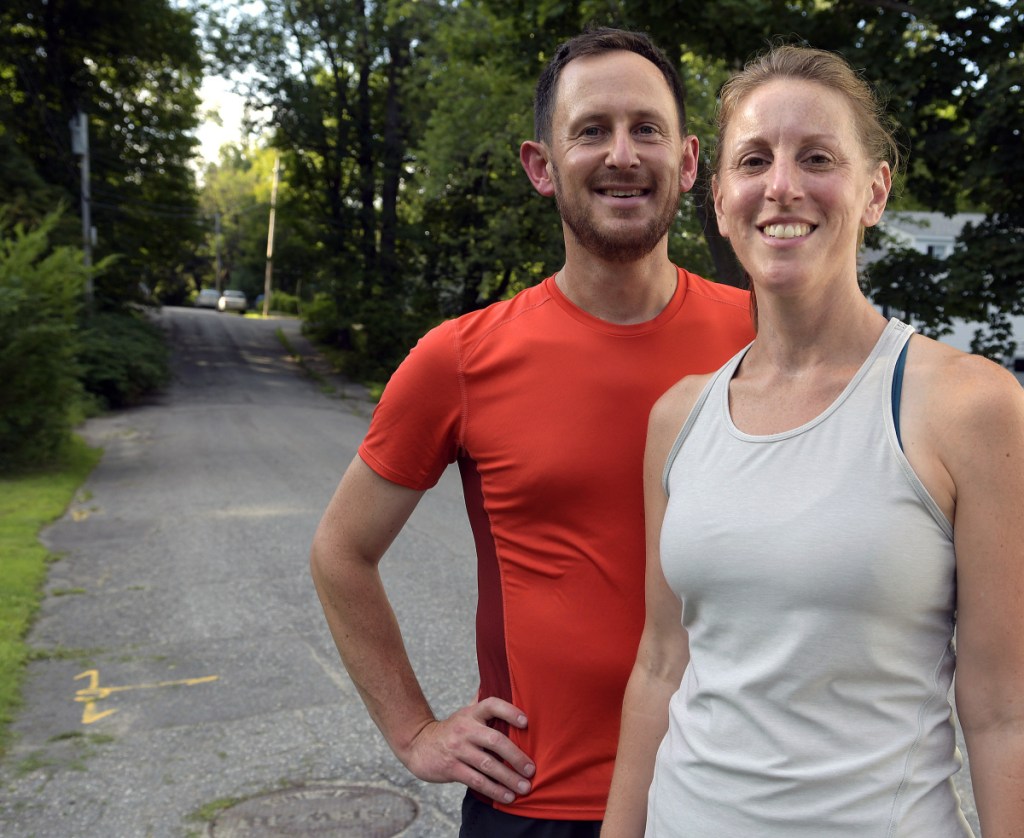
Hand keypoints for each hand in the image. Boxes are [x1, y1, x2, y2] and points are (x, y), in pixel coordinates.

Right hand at [403, 697, 535, 803]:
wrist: (418, 745)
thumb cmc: (451, 730)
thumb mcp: (465, 713)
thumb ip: (483, 703)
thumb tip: (501, 681)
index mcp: (471, 714)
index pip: (492, 705)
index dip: (509, 711)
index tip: (526, 722)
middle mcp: (465, 729)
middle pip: (494, 740)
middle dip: (516, 756)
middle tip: (531, 770)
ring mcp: (457, 749)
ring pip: (487, 765)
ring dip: (508, 778)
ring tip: (525, 788)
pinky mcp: (451, 768)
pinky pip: (476, 781)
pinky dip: (494, 790)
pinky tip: (507, 797)